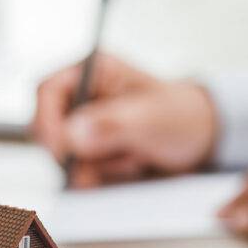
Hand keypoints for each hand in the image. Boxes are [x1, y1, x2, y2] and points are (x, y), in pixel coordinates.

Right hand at [32, 54, 217, 187]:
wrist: (200, 139)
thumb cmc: (182, 116)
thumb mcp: (152, 118)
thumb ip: (111, 124)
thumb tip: (72, 134)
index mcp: (92, 71)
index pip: (47, 91)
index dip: (48, 122)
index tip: (63, 150)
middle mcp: (82, 97)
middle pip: (48, 129)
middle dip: (78, 152)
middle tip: (112, 160)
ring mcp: (84, 126)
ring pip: (64, 156)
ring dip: (98, 166)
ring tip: (134, 156)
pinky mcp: (90, 152)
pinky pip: (79, 173)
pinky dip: (103, 177)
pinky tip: (130, 165)